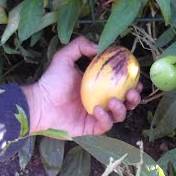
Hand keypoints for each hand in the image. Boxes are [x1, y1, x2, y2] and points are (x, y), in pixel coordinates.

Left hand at [22, 36, 141, 137]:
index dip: (132, 83)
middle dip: (134, 99)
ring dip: (121, 109)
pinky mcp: (91, 129)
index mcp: (98, 86)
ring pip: (119, 116)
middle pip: (126, 103)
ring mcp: (97, 116)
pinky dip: (105, 118)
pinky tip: (98, 109)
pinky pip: (105, 125)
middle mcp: (101, 101)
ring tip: (113, 101)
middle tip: (132, 92)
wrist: (40, 104)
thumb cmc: (51, 82)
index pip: (121, 85)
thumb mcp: (64, 58)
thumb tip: (99, 47)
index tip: (136, 78)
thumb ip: (79, 46)